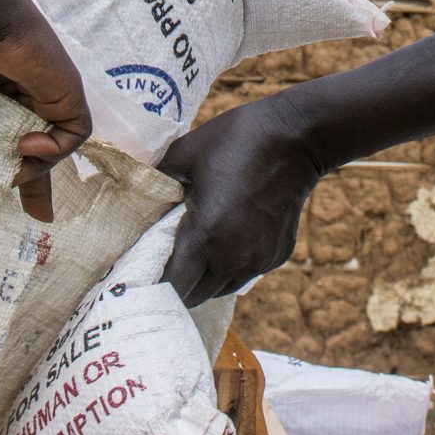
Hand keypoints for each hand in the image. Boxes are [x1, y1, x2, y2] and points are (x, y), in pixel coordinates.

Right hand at [0, 0, 92, 221]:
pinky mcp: (68, 92)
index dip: (16, 171)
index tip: (10, 198)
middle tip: (39, 216)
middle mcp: (28, 97)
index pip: (12, 141)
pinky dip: (54, 149)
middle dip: (41, 185)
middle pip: (43, 150)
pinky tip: (25, 144)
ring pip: (57, 146)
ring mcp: (49, 95)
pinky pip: (74, 134)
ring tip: (14, 166)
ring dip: (38, 167)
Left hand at [159, 96, 323, 304]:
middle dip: (177, 286)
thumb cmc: (236, 140)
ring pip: (220, 290)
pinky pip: (245, 274)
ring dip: (204, 280)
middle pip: (194, 296)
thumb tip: (137, 196)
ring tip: (194, 255)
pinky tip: (226, 240)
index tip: (140, 276)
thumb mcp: (185, 153)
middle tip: (164, 264)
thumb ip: (156, 179)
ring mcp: (258, 260)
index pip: (172, 285)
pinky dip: (231, 267)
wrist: (296, 137)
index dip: (153, 284)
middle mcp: (232, 258)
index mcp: (205, 235)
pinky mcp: (277, 256)